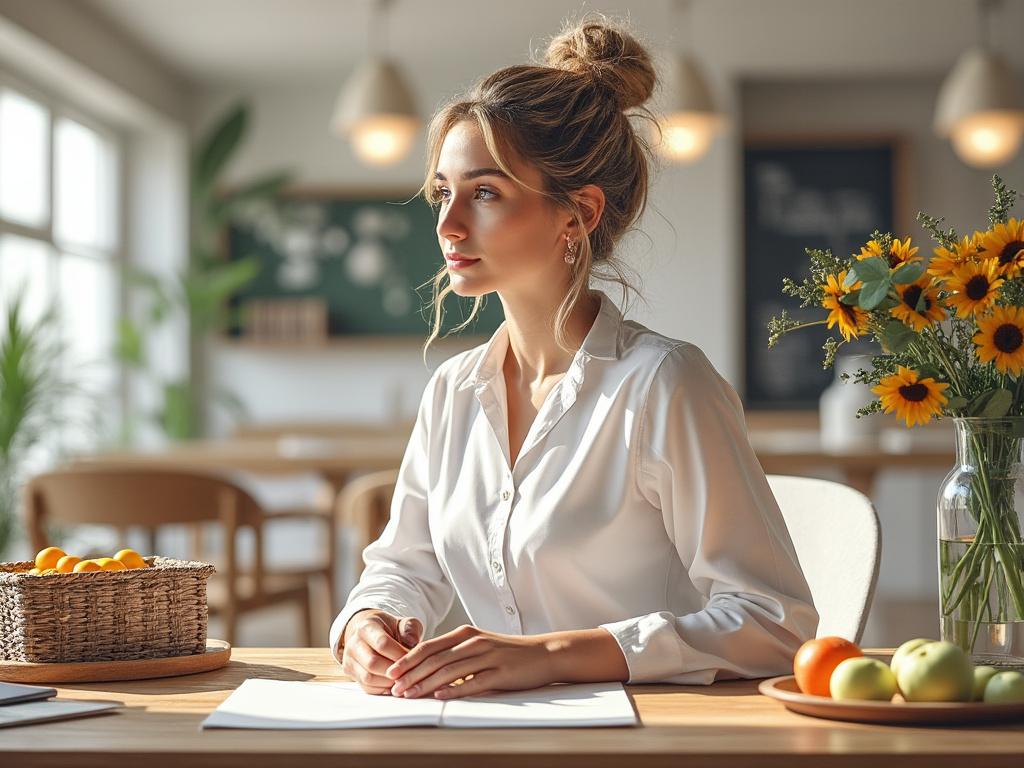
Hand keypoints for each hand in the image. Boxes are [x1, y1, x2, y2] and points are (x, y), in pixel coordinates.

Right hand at [340, 610, 423, 694]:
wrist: (371, 634)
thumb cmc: (390, 630)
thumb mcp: (403, 623)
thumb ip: (410, 628)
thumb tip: (412, 642)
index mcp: (367, 627)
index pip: (382, 644)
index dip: (399, 654)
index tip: (413, 659)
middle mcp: (354, 643)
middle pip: (373, 663)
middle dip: (393, 671)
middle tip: (409, 673)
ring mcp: (349, 659)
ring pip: (368, 678)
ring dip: (388, 682)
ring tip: (403, 679)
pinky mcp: (351, 673)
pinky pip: (366, 687)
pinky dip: (382, 689)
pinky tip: (394, 685)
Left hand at [385, 624, 557, 699]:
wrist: (543, 653)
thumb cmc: (508, 653)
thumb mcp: (479, 647)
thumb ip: (455, 654)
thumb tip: (427, 670)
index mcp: (465, 634)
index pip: (429, 647)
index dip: (408, 660)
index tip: (391, 673)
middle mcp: (473, 642)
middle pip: (434, 659)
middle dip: (410, 675)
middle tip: (393, 688)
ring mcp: (487, 657)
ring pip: (449, 670)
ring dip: (425, 684)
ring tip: (409, 695)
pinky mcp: (500, 673)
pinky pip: (473, 682)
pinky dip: (454, 689)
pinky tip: (440, 696)